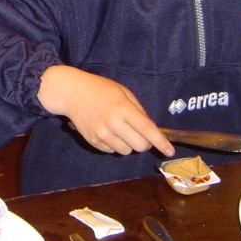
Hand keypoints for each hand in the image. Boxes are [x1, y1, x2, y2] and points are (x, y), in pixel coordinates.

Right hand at [38, 65, 174, 155]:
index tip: (169, 151)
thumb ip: (139, 110)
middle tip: (140, 134)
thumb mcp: (123, 92)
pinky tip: (107, 131)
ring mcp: (101, 134)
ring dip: (129, 144)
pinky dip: (115, 145)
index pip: (147, 130)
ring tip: (120, 130)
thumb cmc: (100, 89)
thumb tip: (151, 130)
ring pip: (126, 151)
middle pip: (140, 146)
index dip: (161, 142)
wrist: (71, 93)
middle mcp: (113, 123)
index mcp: (123, 109)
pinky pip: (112, 151)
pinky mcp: (93, 141)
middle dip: (144, 143)